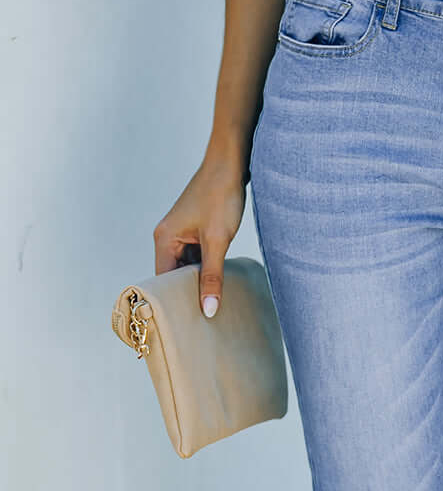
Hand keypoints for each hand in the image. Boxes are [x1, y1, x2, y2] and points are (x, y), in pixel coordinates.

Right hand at [153, 153, 247, 316]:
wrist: (232, 162)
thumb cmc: (221, 195)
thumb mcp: (218, 240)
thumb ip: (213, 277)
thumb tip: (209, 310)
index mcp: (164, 239)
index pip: (161, 282)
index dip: (171, 304)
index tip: (182, 327)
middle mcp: (168, 237)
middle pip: (173, 277)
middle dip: (186, 296)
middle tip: (201, 325)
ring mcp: (182, 234)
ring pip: (187, 269)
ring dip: (199, 284)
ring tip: (211, 309)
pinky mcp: (197, 231)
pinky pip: (198, 259)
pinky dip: (207, 271)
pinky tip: (220, 285)